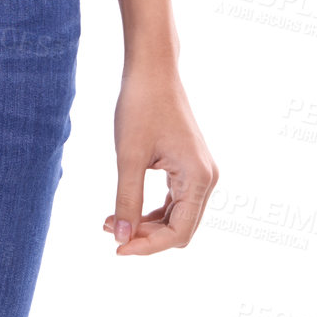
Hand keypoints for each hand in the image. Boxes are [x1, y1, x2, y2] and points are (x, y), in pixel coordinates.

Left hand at [102, 60, 218, 254]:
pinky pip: (174, 200)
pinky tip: (126, 209)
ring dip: (147, 224)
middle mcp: (206, 179)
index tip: (117, 248)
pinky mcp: (189, 165)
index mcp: (199, 178)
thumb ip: (127, 200)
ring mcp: (199, 172)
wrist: (152, 68)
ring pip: (177, 216)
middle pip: (180, 228)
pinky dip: (152, 209)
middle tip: (110, 233)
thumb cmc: (140, 105)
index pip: (178, 233)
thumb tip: (122, 239)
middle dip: (146, 236)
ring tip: (111, 222)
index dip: (148, 246)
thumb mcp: (129, 156)